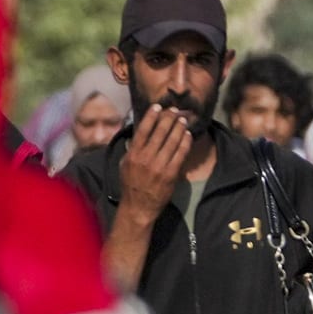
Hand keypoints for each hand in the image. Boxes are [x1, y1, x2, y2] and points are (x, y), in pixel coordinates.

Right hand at [117, 104, 193, 221]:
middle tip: (174, 110)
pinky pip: (181, 153)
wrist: (139, 207)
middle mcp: (146, 158)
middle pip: (160, 132)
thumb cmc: (131, 184)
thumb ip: (132, 149)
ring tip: (182, 119)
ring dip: (178, 127)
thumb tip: (139, 133)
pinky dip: (185, 142)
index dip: (151, 116)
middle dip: (168, 118)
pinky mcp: (171, 174)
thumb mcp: (125, 164)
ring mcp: (159, 166)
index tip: (158, 107)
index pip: (143, 129)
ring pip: (172, 141)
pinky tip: (187, 135)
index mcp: (133, 154)